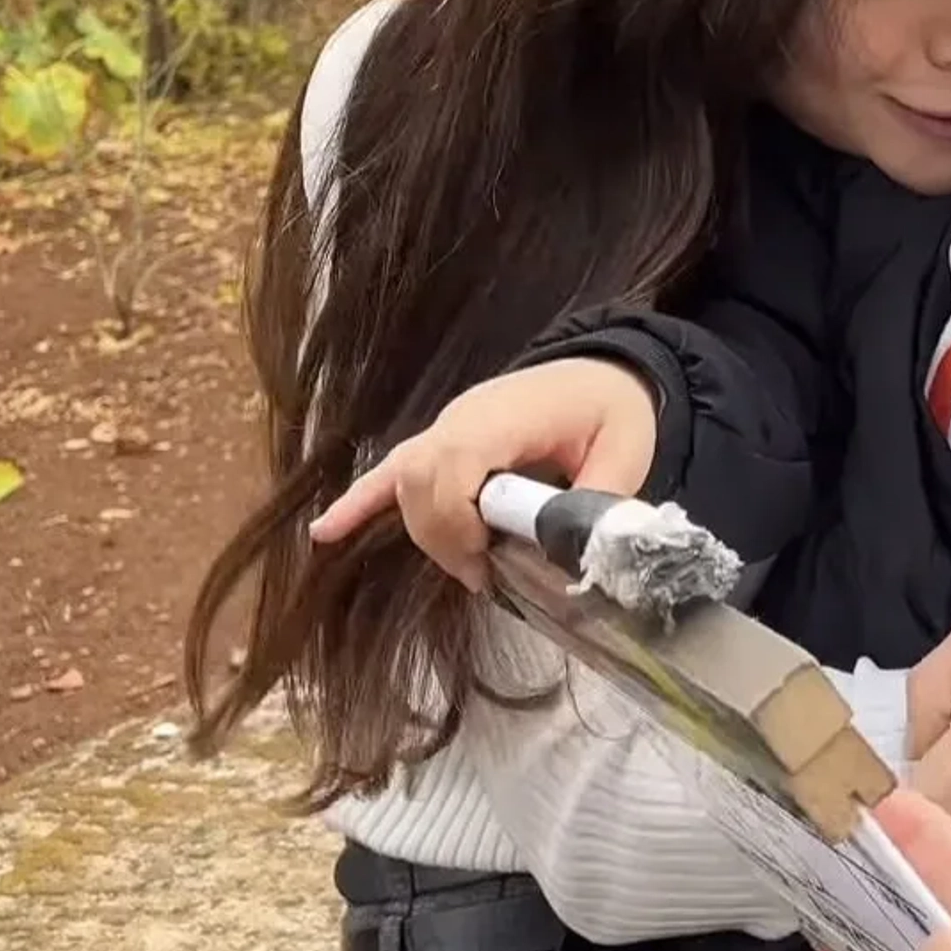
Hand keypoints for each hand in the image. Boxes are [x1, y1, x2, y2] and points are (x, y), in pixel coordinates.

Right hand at [308, 361, 659, 590]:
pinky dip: (357, 503)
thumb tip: (573, 553)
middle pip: (418, 477)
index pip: (452, 462)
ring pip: (402, 480)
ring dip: (423, 531)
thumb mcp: (626, 452)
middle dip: (440, 536)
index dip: (455, 519)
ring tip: (469, 568)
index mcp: (505, 415)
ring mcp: (444, 428)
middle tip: (483, 576)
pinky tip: (324, 533)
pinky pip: (388, 473)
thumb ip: (598, 502)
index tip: (486, 563)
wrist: (602, 374)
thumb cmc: (613, 410)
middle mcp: (462, 419)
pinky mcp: (438, 443)